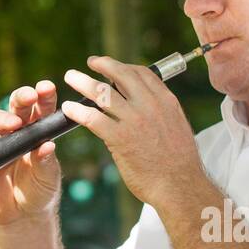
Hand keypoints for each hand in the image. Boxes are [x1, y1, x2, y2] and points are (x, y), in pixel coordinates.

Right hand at [0, 81, 61, 227]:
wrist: (22, 215)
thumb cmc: (40, 191)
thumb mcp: (48, 177)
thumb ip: (46, 162)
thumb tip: (47, 146)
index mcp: (40, 131)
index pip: (42, 108)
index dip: (45, 96)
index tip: (48, 88)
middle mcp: (19, 131)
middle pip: (18, 106)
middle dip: (23, 97)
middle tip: (30, 95)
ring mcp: (1, 141)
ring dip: (5, 118)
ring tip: (15, 124)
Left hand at [61, 57, 201, 207]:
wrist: (180, 186)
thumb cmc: (180, 164)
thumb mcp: (177, 128)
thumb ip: (161, 114)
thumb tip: (148, 109)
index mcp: (166, 101)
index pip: (142, 73)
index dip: (124, 66)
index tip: (113, 68)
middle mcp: (150, 106)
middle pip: (121, 74)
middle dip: (102, 64)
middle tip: (91, 62)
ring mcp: (134, 121)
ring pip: (102, 92)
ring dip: (83, 81)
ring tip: (71, 77)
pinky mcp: (120, 138)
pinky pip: (93, 118)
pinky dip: (77, 111)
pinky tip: (68, 109)